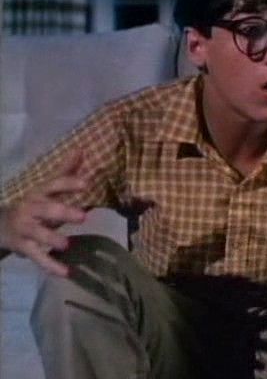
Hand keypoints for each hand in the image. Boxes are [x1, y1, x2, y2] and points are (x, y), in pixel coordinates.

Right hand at [0, 151, 86, 275]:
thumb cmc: (33, 204)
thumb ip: (66, 172)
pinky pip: (37, 258)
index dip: (69, 183)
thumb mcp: (47, 188)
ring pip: (38, 234)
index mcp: (39, 193)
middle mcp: (31, 209)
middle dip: (62, 212)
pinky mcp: (23, 248)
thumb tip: (82, 149)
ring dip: (51, 239)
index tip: (86, 183)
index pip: (53, 185)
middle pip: (46, 210)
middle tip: (83, 216)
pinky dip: (51, 266)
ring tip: (67, 244)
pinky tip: (66, 272)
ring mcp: (26, 229)